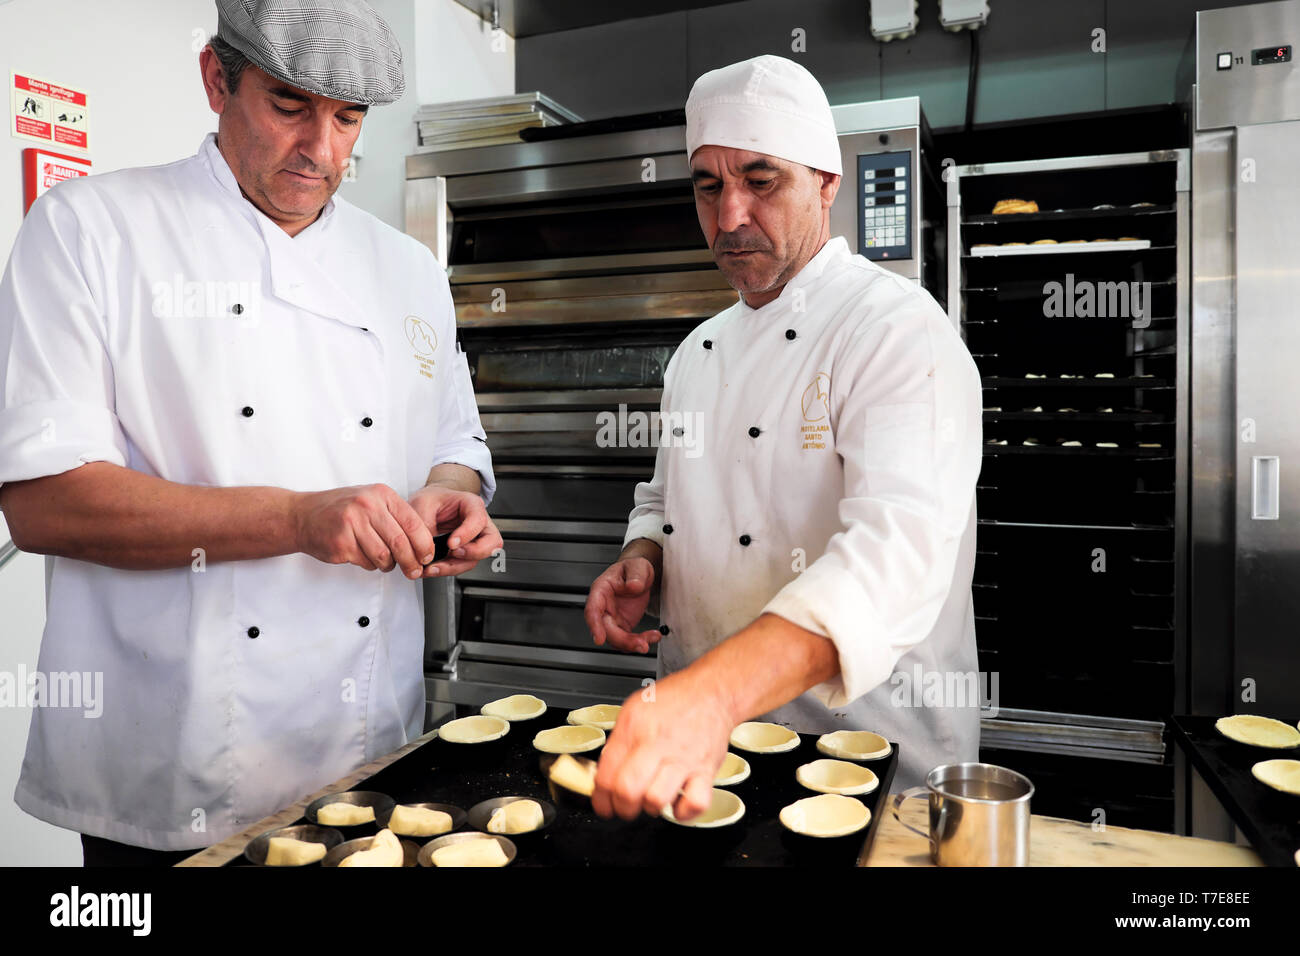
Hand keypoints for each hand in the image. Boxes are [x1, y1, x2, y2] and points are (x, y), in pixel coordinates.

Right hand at [293, 483, 435, 577]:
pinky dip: (369, 564)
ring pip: (384, 556)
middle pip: (400, 542)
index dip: (424, 544)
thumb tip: (422, 545)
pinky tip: (362, 556)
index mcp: (381, 494)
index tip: (427, 556)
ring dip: (387, 565)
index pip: (413, 522)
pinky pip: (366, 562)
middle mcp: (367, 506)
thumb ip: (395, 517)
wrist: (302, 515)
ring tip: (383, 561)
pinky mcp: (341, 544)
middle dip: (411, 562)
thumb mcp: (371, 501)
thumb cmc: (341, 509)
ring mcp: (352, 524)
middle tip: (414, 571)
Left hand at [407, 484, 501, 576]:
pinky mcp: (465, 553)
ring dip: (455, 566)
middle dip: (474, 553)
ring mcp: (473, 540)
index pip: (478, 520)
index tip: (451, 543)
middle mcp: (478, 524)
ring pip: (477, 558)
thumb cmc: (431, 500)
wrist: (427, 506)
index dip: (467, 533)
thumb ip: (425, 525)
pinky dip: (448, 569)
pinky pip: (463, 565)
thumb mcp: (422, 504)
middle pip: (492, 542)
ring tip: (434, 566)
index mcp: (471, 505)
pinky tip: (434, 568)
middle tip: (454, 553)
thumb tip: (426, 549)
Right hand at [585, 557, 661, 652]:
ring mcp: (612, 618)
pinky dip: (639, 641)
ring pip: (616, 639)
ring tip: (650, 639)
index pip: (592, 609)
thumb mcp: (638, 566)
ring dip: (632, 644)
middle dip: (622, 640)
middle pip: (605, 629)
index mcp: (600, 590)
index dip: (594, 625)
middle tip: (641, 643)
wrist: (639, 577)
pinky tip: (652, 636)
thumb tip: (633, 585)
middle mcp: (603, 607)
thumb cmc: (632, 570)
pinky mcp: (622, 626)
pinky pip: (627, 640)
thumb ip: (636, 574)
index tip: (599, 638)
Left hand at [592, 669, 734, 821]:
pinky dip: (684, 811)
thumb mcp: (634, 708)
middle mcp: (658, 744)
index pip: (607, 774)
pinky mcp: (706, 771)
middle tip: (625, 806)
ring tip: (652, 799)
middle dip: (622, 807)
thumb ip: (619, 740)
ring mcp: (683, 760)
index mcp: (635, 728)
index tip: (604, 805)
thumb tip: (606, 771)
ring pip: (657, 800)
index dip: (601, 798)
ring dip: (650, 807)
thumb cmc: (675, 701)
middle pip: (628, 790)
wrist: (712, 692)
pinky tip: (678, 801)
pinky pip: (694, 804)